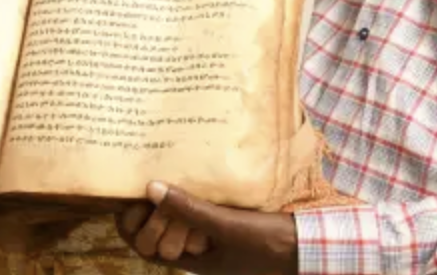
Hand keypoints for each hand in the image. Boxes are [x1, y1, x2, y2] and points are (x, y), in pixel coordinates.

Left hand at [117, 182, 297, 274]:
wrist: (306, 244)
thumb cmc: (267, 243)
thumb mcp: (225, 226)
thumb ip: (189, 209)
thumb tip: (151, 188)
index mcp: (192, 262)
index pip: (147, 248)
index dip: (132, 227)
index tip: (130, 201)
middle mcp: (197, 251)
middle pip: (154, 235)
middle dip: (147, 216)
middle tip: (151, 189)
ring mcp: (210, 236)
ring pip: (173, 220)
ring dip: (167, 202)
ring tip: (165, 178)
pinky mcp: (223, 221)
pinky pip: (195, 210)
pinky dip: (187, 196)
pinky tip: (187, 175)